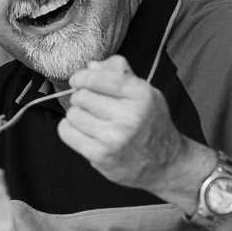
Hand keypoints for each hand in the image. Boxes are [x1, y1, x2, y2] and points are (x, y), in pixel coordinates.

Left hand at [58, 55, 189, 190]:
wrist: (165, 163)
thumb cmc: (151, 123)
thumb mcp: (146, 92)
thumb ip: (120, 73)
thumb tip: (91, 66)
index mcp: (140, 95)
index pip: (97, 78)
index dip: (82, 77)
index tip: (78, 80)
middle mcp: (128, 116)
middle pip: (81, 96)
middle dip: (81, 97)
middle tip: (91, 104)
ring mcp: (113, 138)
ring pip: (73, 114)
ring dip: (77, 114)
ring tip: (91, 119)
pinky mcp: (100, 155)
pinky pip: (67, 132)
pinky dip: (70, 129)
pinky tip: (84, 130)